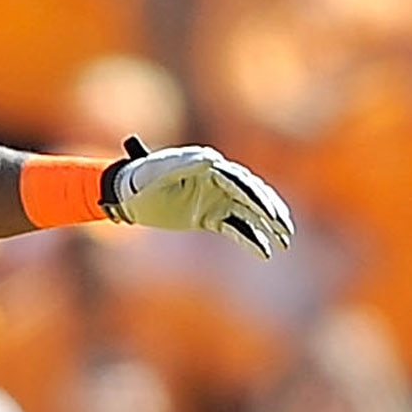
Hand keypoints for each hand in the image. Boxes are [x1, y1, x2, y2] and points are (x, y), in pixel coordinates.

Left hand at [102, 137, 294, 257]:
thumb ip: (184, 164)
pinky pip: (235, 227)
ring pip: (249, 213)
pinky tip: (264, 252)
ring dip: (268, 225)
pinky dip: (250, 238)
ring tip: (285, 240)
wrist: (126, 195)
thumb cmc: (140, 180)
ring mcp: (216, 198)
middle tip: (284, 227)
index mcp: (209, 166)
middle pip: (252, 195)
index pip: (239, 181)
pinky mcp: (210, 215)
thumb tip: (212, 159)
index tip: (269, 213)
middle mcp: (218, 181)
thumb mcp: (158, 172)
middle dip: (270, 211)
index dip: (255, 197)